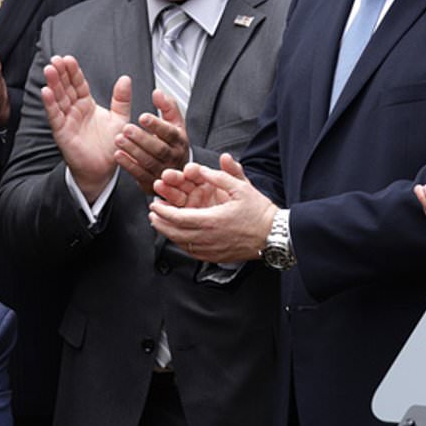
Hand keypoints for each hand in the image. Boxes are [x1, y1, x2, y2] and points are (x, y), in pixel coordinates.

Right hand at [39, 55, 128, 201]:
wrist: (104, 169)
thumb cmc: (110, 146)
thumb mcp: (120, 119)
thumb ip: (122, 99)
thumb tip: (125, 78)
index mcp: (87, 104)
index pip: (78, 84)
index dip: (73, 72)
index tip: (68, 59)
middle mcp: (75, 110)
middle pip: (66, 88)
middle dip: (60, 73)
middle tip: (56, 59)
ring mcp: (67, 120)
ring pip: (58, 99)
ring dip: (53, 84)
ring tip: (49, 70)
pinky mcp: (62, 132)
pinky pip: (55, 116)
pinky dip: (50, 104)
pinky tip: (46, 92)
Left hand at [113, 89, 188, 191]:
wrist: (178, 173)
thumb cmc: (173, 144)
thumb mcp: (176, 124)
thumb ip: (167, 106)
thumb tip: (157, 92)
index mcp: (180, 140)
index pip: (169, 132)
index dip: (156, 124)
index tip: (143, 117)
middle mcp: (174, 157)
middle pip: (159, 148)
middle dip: (142, 138)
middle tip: (126, 128)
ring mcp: (164, 172)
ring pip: (149, 162)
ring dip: (133, 151)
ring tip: (118, 140)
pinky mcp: (153, 183)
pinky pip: (140, 175)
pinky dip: (128, 165)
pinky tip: (118, 155)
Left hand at [147, 153, 276, 261]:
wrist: (273, 235)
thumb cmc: (259, 212)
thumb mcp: (241, 188)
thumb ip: (220, 175)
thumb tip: (202, 167)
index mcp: (211, 221)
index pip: (178, 218)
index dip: (163, 212)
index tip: (154, 205)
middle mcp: (208, 238)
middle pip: (174, 233)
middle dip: (160, 223)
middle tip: (152, 215)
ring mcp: (210, 250)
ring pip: (181, 244)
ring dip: (168, 234)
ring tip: (160, 224)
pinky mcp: (214, 257)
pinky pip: (191, 252)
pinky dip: (181, 243)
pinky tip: (178, 236)